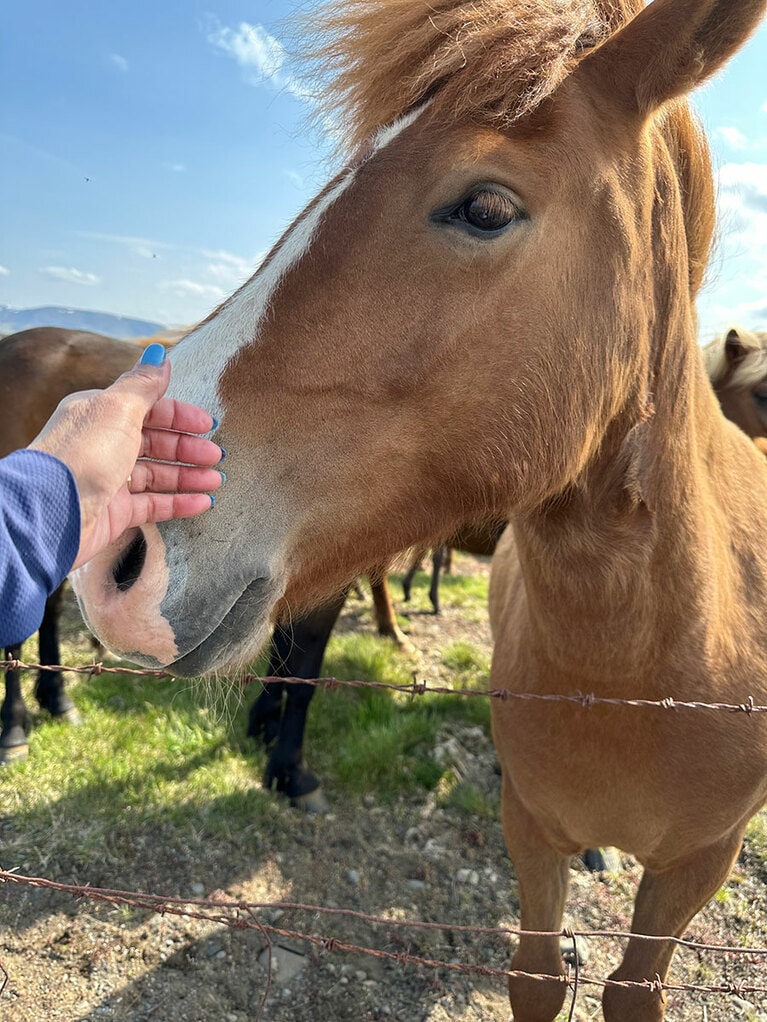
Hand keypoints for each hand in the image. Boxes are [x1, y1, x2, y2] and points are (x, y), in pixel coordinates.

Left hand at [29, 344, 222, 569]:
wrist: (53, 511)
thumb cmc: (82, 454)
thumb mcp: (117, 408)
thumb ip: (143, 384)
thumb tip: (159, 355)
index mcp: (101, 414)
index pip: (149, 410)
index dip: (180, 416)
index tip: (208, 425)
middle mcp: (104, 445)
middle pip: (156, 443)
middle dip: (189, 448)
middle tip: (216, 456)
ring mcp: (109, 479)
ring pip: (158, 475)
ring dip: (189, 476)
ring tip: (216, 480)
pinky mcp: (114, 512)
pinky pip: (154, 504)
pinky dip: (180, 502)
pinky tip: (203, 502)